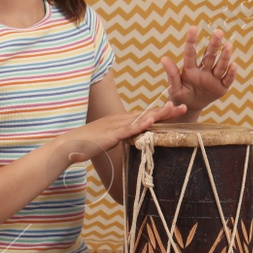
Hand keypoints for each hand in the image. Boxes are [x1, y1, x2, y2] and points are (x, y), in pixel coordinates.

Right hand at [57, 100, 186, 165]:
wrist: (69, 145)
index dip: (163, 113)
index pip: (146, 116)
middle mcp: (121, 120)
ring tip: (173, 109)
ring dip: (158, 114)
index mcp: (122, 121)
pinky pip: (128, 129)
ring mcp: (116, 126)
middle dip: (166, 111)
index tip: (178, 110)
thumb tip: (135, 143)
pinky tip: (150, 122)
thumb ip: (123, 140)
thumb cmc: (88, 145)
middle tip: (184, 107)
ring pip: (141, 119)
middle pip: (148, 114)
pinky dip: (140, 125)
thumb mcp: (110, 141)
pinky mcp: (111, 134)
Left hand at [161, 24, 237, 115]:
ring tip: (228, 45)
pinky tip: (234, 65)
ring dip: (224, 56)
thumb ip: (172, 74)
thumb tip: (164, 59)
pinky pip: (227, 79)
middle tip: (218, 32)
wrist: (190, 108)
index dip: (192, 41)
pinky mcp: (221, 87)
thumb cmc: (180, 96)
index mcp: (190, 69)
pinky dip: (231, 73)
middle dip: (214, 44)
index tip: (193, 28)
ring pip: (220, 65)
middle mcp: (203, 70)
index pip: (191, 53)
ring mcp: (213, 78)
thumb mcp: (174, 87)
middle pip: (209, 56)